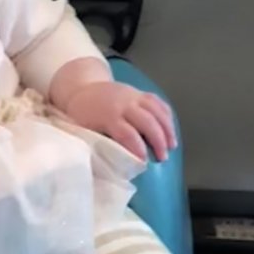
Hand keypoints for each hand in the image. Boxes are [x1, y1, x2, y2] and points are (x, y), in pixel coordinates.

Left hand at [57, 80, 176, 162]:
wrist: (81, 88)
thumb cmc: (81, 116)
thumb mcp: (83, 130)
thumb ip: (97, 144)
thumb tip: (110, 165)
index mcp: (108, 115)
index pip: (127, 133)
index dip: (137, 148)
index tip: (144, 163)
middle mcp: (124, 103)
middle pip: (148, 121)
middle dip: (158, 141)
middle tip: (163, 158)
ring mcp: (134, 95)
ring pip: (157, 110)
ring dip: (167, 129)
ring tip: (172, 146)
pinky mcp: (140, 92)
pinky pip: (158, 102)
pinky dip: (167, 116)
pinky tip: (170, 130)